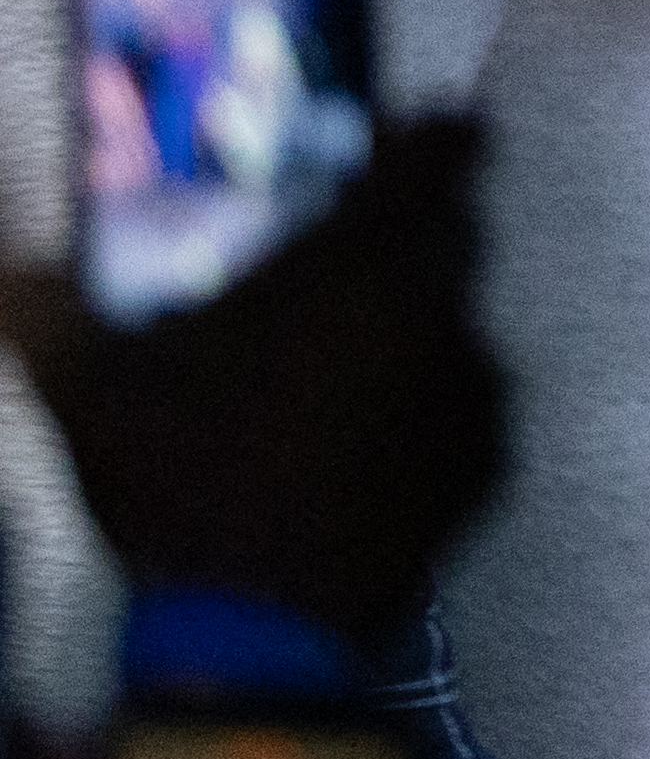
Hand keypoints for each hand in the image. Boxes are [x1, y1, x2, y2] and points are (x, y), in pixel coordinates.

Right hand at [1, 119, 507, 657]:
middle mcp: (441, 309)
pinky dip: (422, 409)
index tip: (425, 128)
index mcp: (357, 265)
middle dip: (408, 238)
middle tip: (341, 266)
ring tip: (329, 373)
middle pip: (451, 240)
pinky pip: (464, 407)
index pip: (438, 157)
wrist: (251, 631)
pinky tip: (356, 442)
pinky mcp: (491, 464)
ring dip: (410, 331)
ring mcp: (478, 391)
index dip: (435, 136)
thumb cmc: (171, 481)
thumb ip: (39, 302)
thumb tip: (0, 267)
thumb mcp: (85, 384)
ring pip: (458, 326)